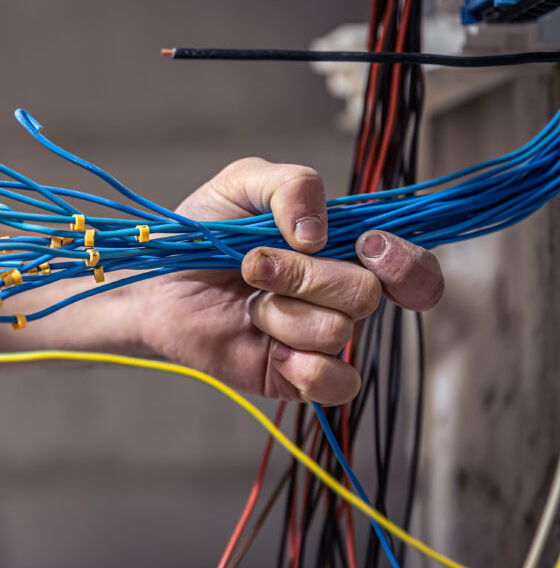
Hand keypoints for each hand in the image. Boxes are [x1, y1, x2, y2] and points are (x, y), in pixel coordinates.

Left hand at [135, 157, 443, 403]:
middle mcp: (339, 296)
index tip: (366, 245)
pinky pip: (335, 384)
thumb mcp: (243, 183)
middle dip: (303, 276)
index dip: (406, 262)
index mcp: (343, 250)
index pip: (412, 269)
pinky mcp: (297, 377)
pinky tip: (266, 345)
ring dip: (281, 312)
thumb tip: (319, 232)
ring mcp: (319, 339)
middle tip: (253, 266)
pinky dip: (302, 365)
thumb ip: (291, 184)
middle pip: (365, 295)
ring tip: (248, 303)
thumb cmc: (201, 233)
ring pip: (337, 333)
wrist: (154, 283)